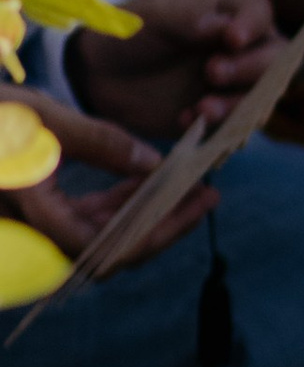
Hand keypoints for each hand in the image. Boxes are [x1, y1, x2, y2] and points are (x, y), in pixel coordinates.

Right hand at [0, 90, 208, 273]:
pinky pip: (81, 221)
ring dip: (143, 213)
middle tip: (208, 194)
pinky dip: (115, 205)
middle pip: (111, 249)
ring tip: (185, 183)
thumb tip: (151, 163)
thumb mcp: (41, 116)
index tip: (199, 200)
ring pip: (100, 236)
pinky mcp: (33, 212)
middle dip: (163, 224)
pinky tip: (145, 180)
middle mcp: (32, 233)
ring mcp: (32, 227)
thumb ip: (98, 142)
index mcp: (33, 214)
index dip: (161, 231)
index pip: (109, 250)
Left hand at [74, 0, 279, 137]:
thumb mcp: (150, 19)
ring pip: (262, 97)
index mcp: (228, 10)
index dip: (253, 25)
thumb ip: (186, 20)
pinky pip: (237, 126)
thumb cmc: (129, 34)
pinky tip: (187, 122)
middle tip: (212, 73)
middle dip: (251, 70)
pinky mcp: (224, 115)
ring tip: (202, 109)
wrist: (101, 74)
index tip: (232, 39)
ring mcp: (236, 83)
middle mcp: (243, 47)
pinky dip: (218, 128)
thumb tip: (222, 27)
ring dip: (238, 106)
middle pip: (275, 58)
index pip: (258, 11)